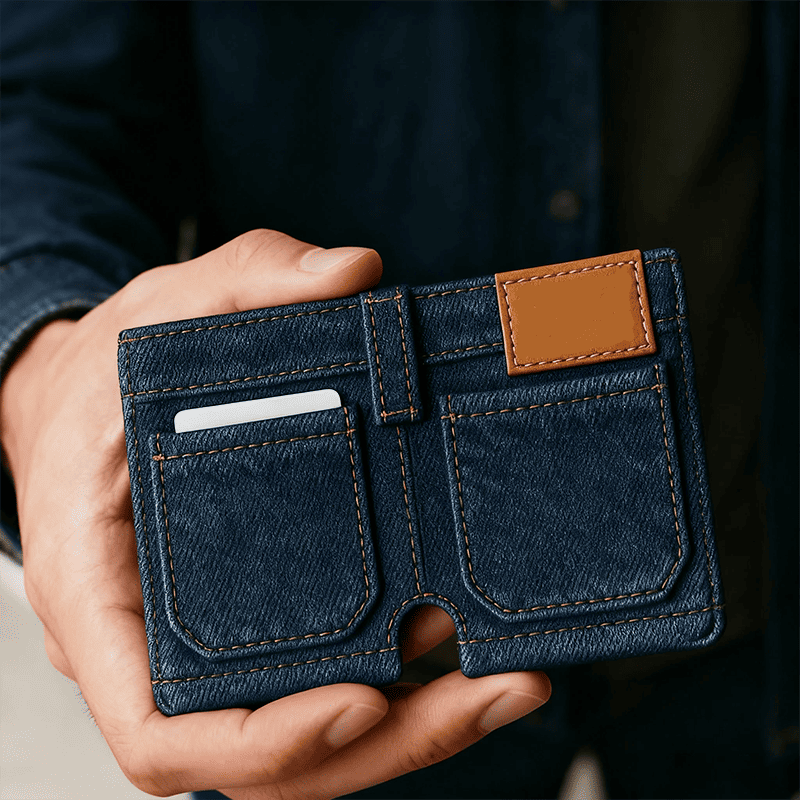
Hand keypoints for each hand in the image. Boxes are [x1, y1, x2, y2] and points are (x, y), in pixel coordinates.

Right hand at [0, 229, 549, 798]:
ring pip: (304, 735)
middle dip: (389, 740)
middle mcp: (151, 645)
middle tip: (503, 690)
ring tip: (509, 677)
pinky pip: (314, 682)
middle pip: (266, 752)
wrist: (81, 403)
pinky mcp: (244, 626)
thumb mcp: (164, 309)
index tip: (366, 700)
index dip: (262, 745)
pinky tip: (462, 640)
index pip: (162, 729)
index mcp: (102, 596)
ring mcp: (202, 645)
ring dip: (410, 725)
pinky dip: (390, 685)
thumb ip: (251, 279)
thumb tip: (356, 272)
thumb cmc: (103, 374)